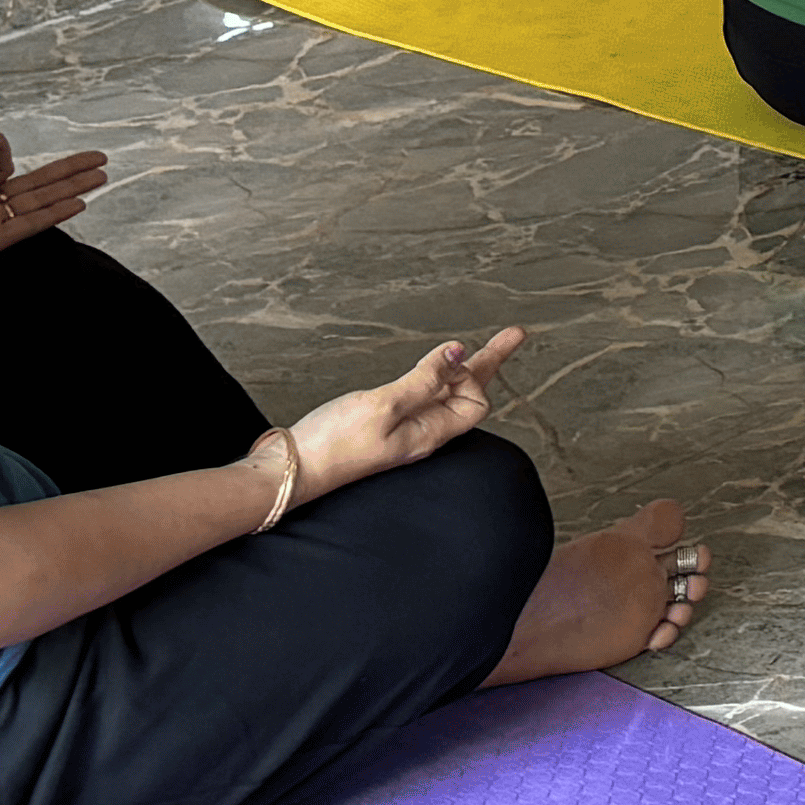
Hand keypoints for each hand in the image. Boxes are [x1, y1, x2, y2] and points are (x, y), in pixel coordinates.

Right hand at [284, 328, 526, 502]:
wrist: (290, 470)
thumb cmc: (333, 444)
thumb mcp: (383, 406)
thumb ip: (423, 379)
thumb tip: (459, 352)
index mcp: (430, 433)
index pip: (476, 403)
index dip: (472, 376)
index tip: (455, 355)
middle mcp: (421, 433)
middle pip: (464, 395)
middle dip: (487, 363)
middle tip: (514, 334)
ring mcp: (400, 431)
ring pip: (440, 395)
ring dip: (460, 369)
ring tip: (480, 348)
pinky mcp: (378, 427)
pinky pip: (416, 399)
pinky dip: (429, 378)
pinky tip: (429, 371)